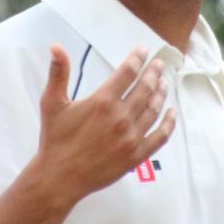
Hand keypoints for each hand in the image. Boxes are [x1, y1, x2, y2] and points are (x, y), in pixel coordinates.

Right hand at [34, 44, 175, 205]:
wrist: (59, 177)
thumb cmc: (54, 139)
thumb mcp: (52, 103)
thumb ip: (58, 73)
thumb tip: (55, 46)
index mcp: (103, 102)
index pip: (127, 72)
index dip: (137, 58)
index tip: (143, 50)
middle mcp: (121, 117)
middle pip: (145, 88)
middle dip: (153, 73)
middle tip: (158, 64)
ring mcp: (131, 137)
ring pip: (154, 109)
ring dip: (161, 93)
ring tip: (164, 82)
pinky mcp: (136, 155)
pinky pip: (160, 137)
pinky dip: (168, 123)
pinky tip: (172, 113)